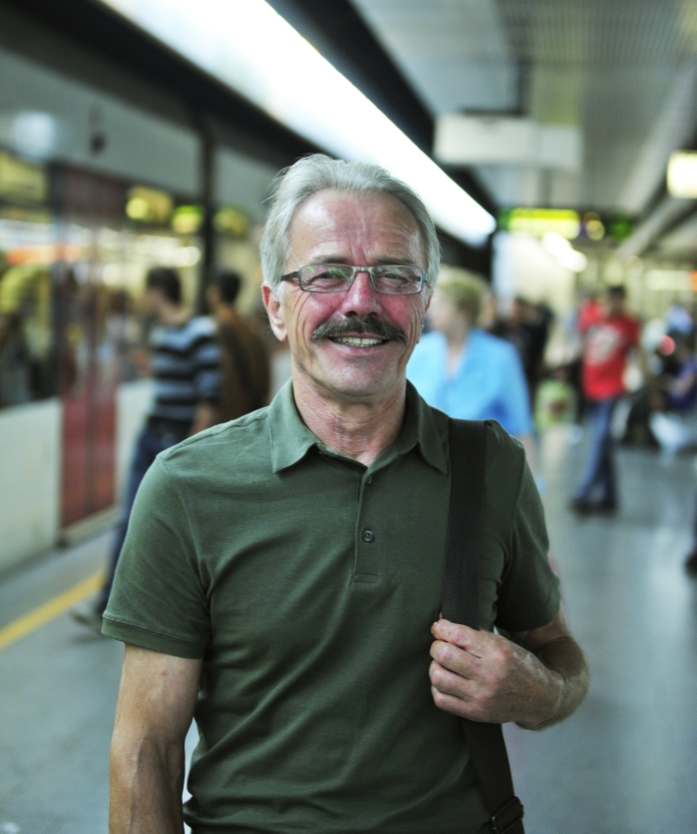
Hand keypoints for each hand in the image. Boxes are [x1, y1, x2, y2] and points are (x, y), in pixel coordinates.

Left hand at [429, 618, 562, 728]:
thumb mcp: (502, 643)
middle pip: (443, 655)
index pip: (457, 635)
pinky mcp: (475, 713)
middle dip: (436, 646)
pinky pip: (441, 699)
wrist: (539, 698)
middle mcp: (489, 675)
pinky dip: (438, 687)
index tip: (439, 627)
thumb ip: (472, 634)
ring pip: (438, 677)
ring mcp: (481, 697)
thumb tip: (439, 623)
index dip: (441, 628)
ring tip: (443, 664)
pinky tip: (447, 681)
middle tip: (441, 646)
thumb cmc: (518, 665)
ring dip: (435, 666)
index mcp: (498, 652)